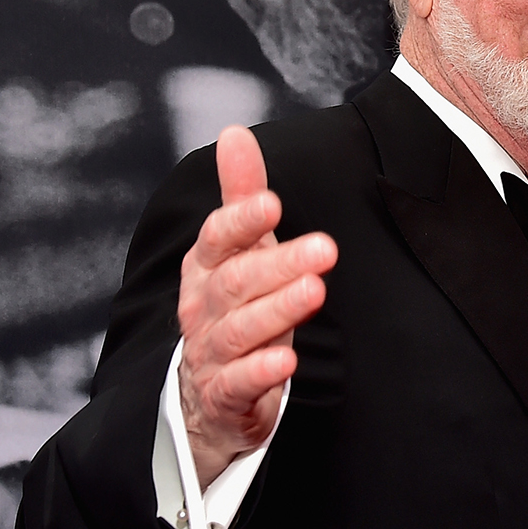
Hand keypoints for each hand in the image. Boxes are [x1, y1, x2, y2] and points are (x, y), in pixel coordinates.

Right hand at [176, 126, 336, 488]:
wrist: (208, 394)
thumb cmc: (231, 307)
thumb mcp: (238, 251)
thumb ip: (240, 195)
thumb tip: (235, 133)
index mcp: (205, 268)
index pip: (218, 239)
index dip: (242, 221)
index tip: (273, 203)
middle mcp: (202, 307)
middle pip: (236, 282)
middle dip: (279, 264)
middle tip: (324, 248)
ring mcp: (211, 352)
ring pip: (239, 330)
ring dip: (278, 310)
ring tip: (314, 291)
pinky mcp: (225, 395)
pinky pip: (239, 383)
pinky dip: (261, 372)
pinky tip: (287, 359)